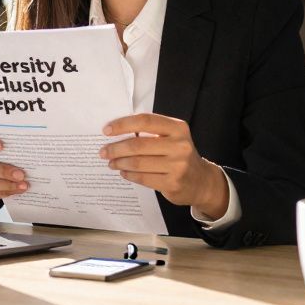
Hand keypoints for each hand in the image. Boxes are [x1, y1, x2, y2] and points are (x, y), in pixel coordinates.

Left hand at [100, 113, 228, 218]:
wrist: (201, 181)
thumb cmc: (179, 154)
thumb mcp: (172, 137)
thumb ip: (151, 131)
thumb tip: (117, 132)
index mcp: (178, 128)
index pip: (145, 121)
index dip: (123, 124)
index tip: (106, 130)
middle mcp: (179, 145)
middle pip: (138, 144)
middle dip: (116, 148)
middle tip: (103, 151)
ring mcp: (178, 166)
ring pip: (138, 163)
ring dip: (120, 163)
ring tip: (111, 163)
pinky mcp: (173, 183)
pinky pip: (143, 178)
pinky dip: (129, 175)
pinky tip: (123, 172)